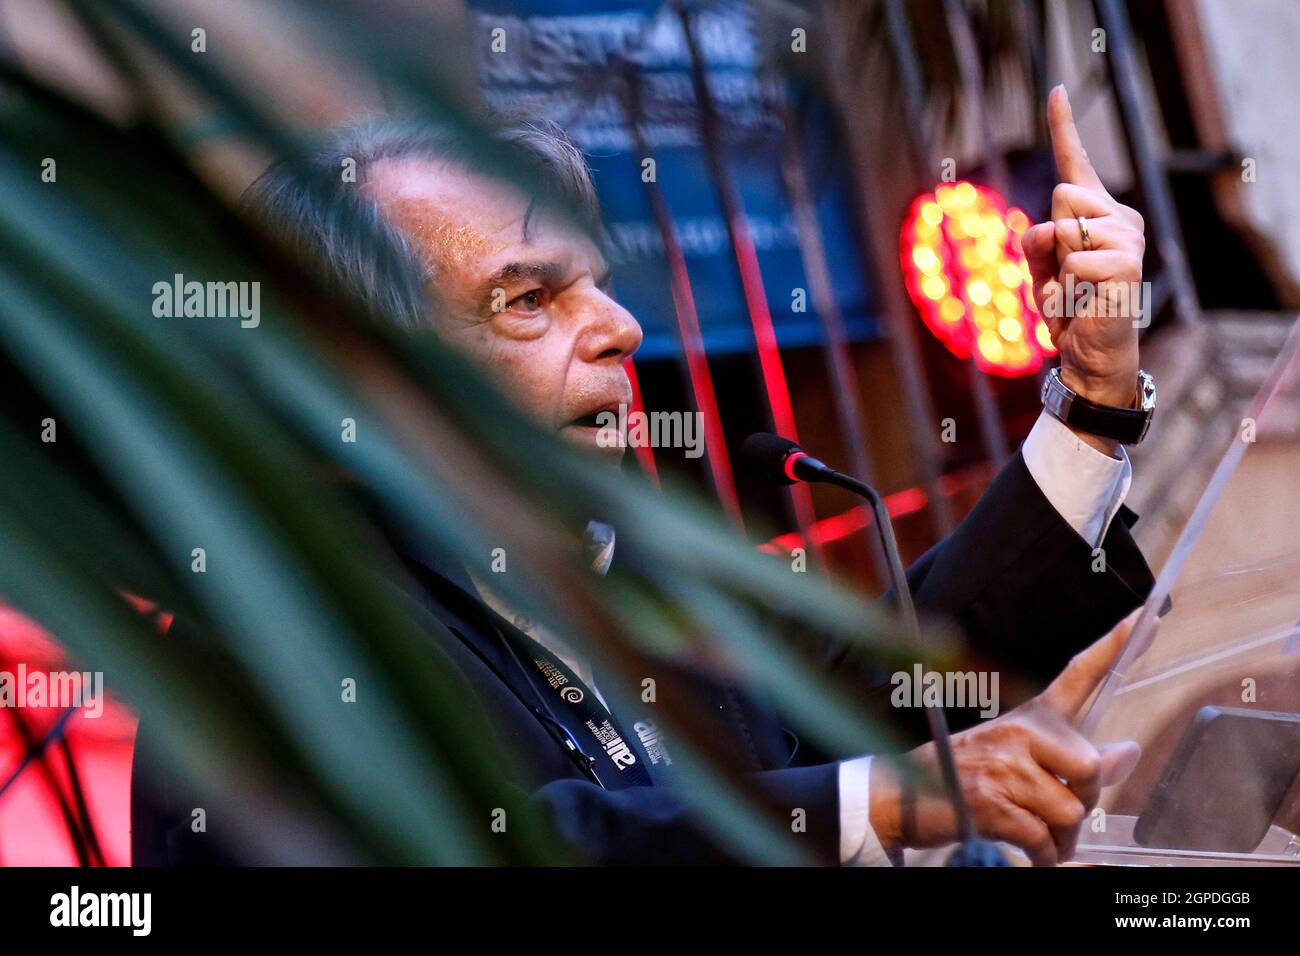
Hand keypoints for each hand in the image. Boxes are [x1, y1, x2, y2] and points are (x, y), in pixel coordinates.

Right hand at [869, 611, 1147, 865]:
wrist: (896, 796)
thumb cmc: (960, 778)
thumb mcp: (1014, 759)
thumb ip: (1072, 758)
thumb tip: (1129, 751)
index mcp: (1026, 718)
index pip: (1077, 675)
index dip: (1114, 645)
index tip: (1144, 615)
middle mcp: (1018, 734)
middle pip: (1090, 768)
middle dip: (1084, 801)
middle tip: (1057, 814)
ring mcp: (1004, 768)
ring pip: (1071, 811)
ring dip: (1062, 837)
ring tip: (1036, 835)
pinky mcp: (993, 804)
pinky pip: (1045, 841)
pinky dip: (1043, 856)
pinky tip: (1024, 849)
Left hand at [1022, 87, 1145, 450]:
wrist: (1089, 353)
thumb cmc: (1067, 310)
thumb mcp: (1039, 270)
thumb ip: (1035, 241)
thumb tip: (1045, 227)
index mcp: (1095, 213)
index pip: (1075, 163)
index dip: (1064, 125)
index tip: (1055, 89)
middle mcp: (1118, 217)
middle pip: (1061, 195)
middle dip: (1047, 239)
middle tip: (1064, 275)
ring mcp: (1128, 238)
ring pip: (1064, 225)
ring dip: (1056, 267)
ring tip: (1075, 290)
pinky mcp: (1128, 263)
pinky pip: (1074, 257)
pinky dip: (1067, 284)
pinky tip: (1086, 300)